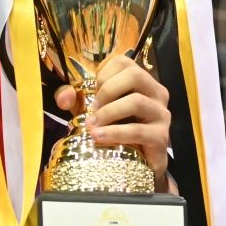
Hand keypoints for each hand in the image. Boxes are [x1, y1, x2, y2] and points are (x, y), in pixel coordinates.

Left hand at [55, 53, 170, 184]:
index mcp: (141, 81)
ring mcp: (161, 114)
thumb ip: (75, 100)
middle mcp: (156, 92)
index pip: (123, 61)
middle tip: (93, 109)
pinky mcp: (161, 136)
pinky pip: (138, 130)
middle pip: (135, 75)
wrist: (140, 163)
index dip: (103, 74)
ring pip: (136, 101)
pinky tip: (98, 137)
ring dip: (108, 113)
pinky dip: (115, 133)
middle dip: (108, 90)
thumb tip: (63, 98)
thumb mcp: (93, 111)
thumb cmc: (117, 131)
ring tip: (92, 126)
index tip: (93, 92)